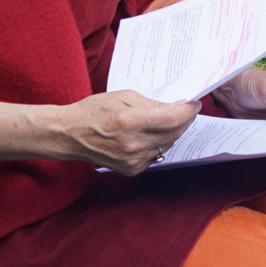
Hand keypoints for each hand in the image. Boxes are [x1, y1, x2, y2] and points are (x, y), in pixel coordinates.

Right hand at [58, 90, 196, 173]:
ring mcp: (133, 160)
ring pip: (167, 145)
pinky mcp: (132, 169)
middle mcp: (133, 144)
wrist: (71, 135)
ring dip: (171, 133)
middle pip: (174, 133)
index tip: (194, 104)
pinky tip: (148, 136)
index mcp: (130, 121)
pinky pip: (156, 156)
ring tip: (162, 121)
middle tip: (184, 110)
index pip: (172, 119)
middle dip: (183, 120)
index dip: (188, 111)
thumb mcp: (123, 97)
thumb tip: (176, 107)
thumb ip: (152, 103)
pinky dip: (157, 145)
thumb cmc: (94, 111)